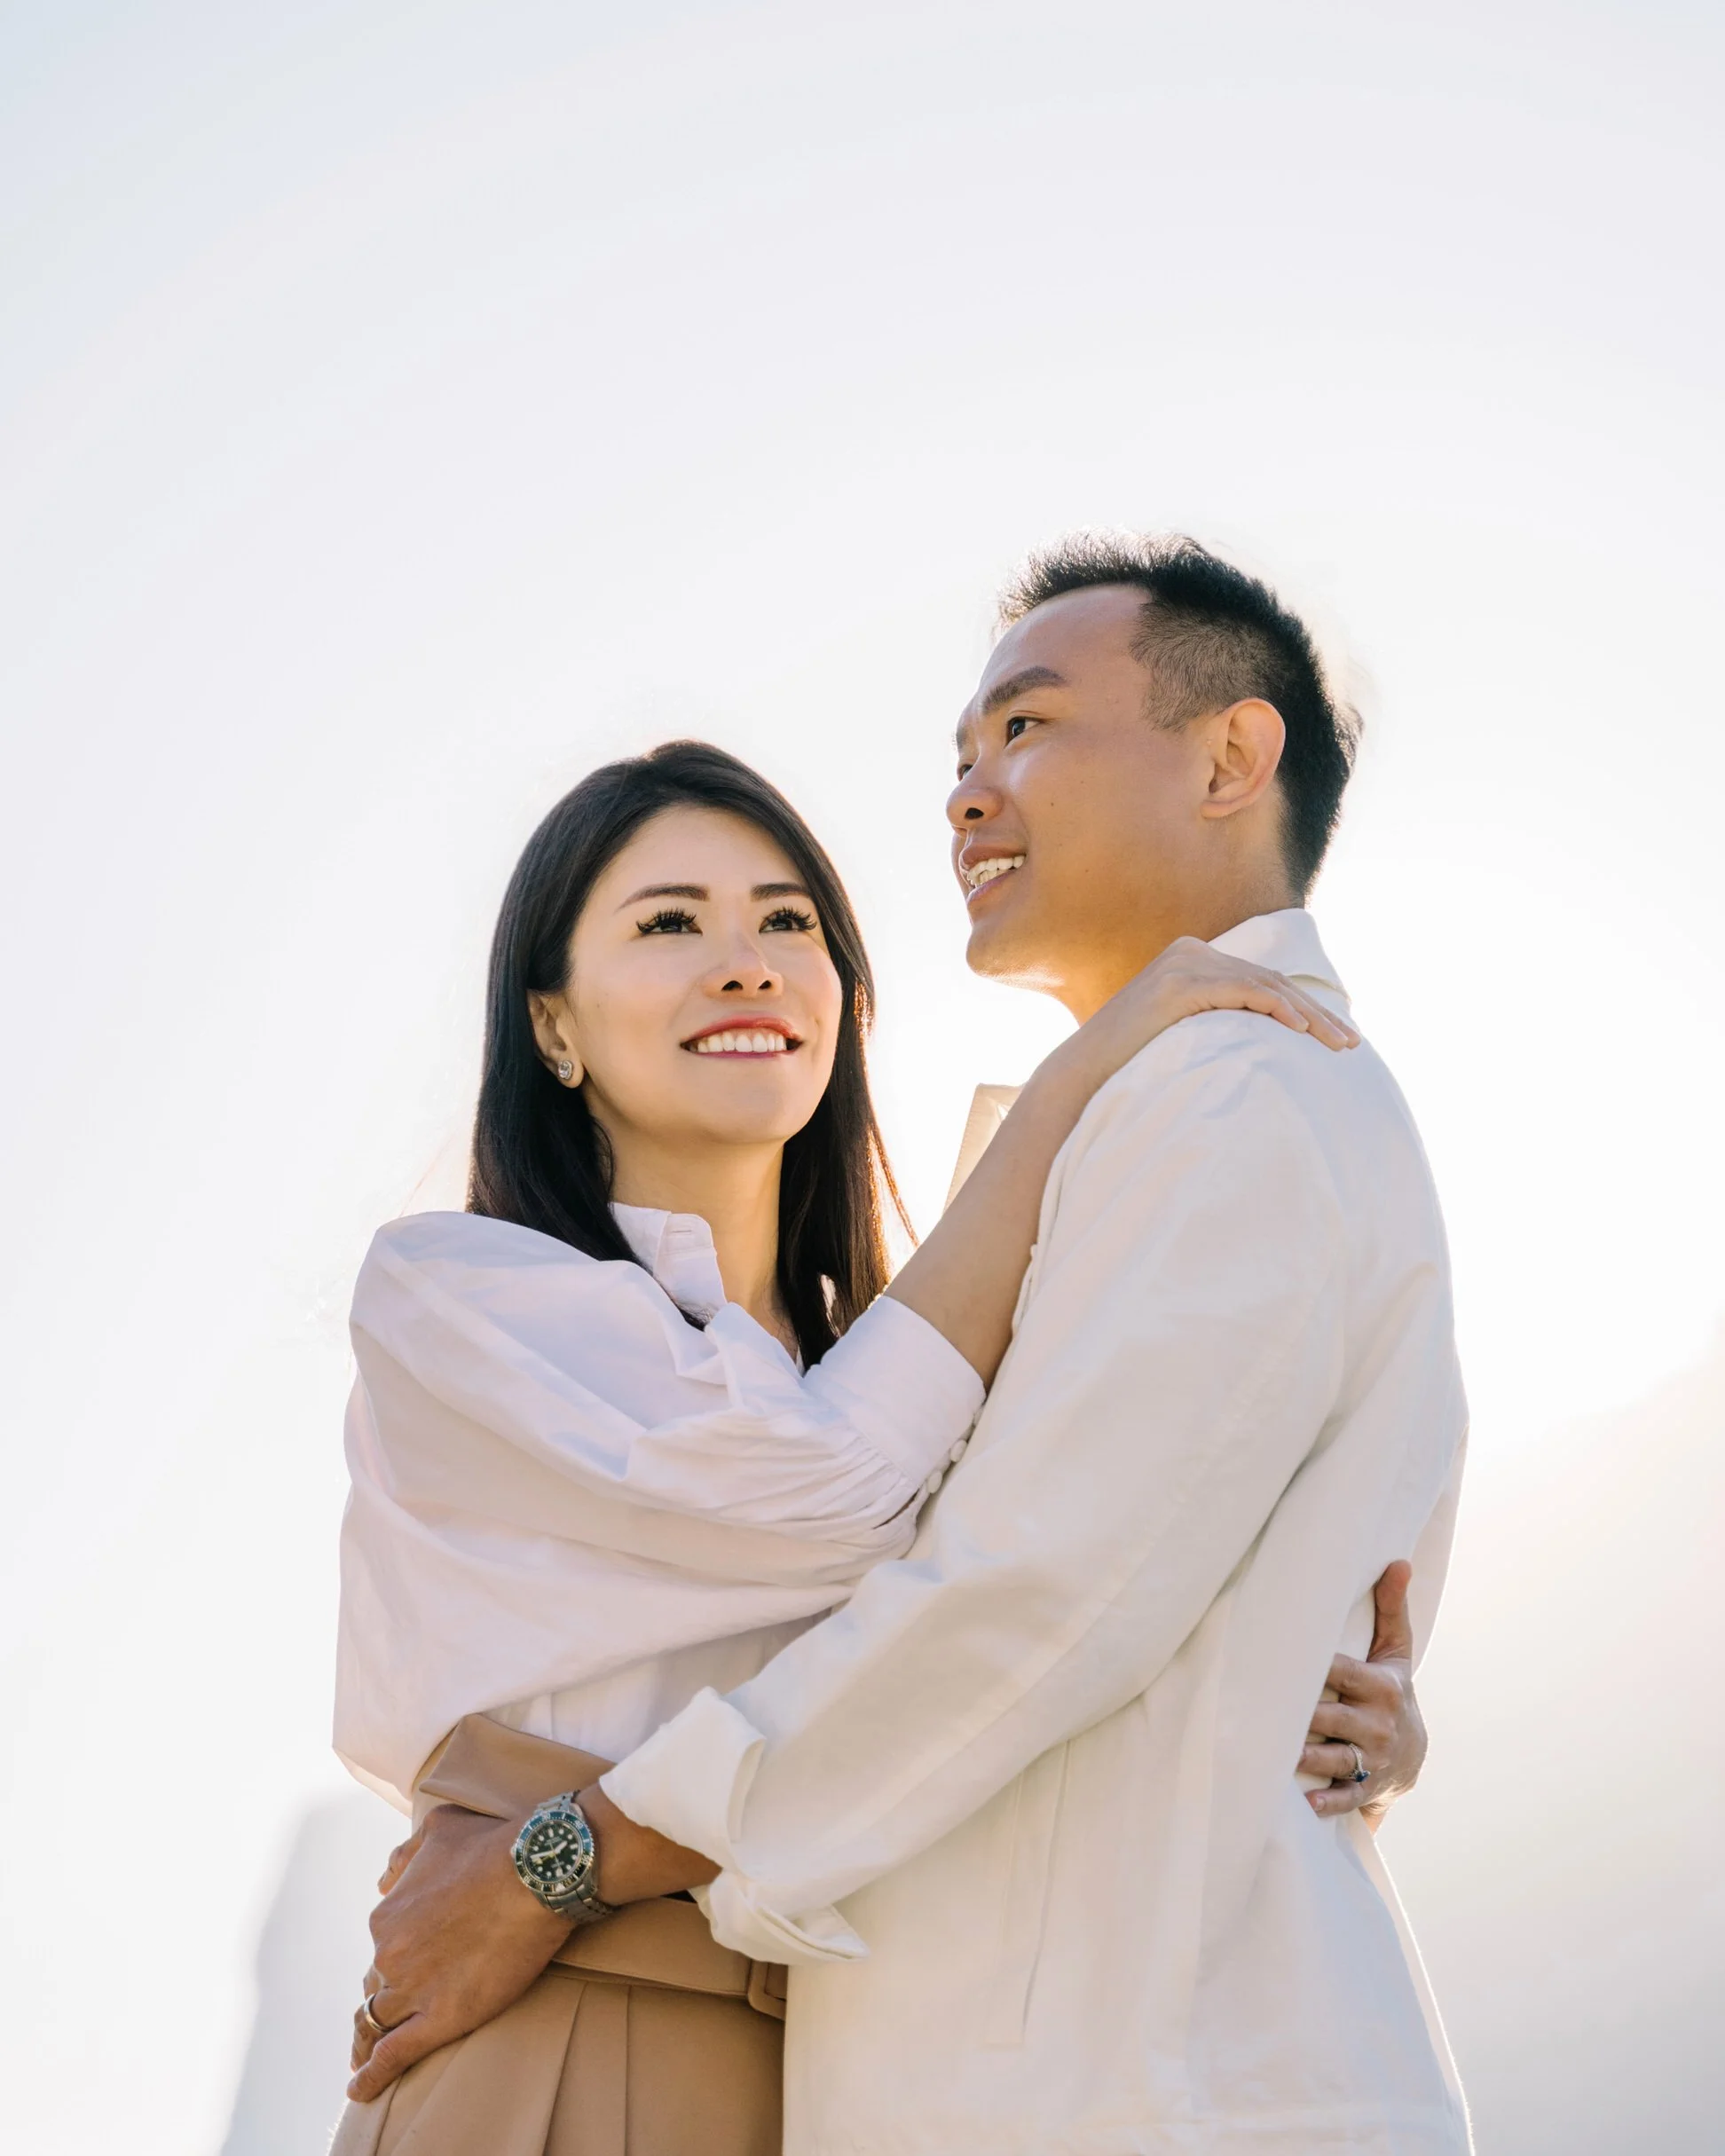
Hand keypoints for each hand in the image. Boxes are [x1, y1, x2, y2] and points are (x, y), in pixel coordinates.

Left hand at [347, 1803, 571, 2102]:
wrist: (536, 1872)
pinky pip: (392, 2057)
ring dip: (371, 2039)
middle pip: (379, 1986)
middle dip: (387, 1995)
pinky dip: (372, 2077)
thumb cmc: (494, 1845)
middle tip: (402, 2007)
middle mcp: (390, 1954)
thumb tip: (383, 1880)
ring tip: (367, 2058)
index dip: (397, 1957)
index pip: (383, 1948)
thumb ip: (406, 1855)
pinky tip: (362, 2090)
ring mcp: (411, 1989)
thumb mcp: (440, 1828)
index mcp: (387, 1915)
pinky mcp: (439, 2019)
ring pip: (378, 2024)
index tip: (413, 1962)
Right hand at [1060, 936, 1359, 1095]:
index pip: (1262, 980)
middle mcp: (1188, 952)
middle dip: (1316, 1014)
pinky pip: (1240, 991)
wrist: (1082, 1077)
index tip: (1337, 1037)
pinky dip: (1275, 1008)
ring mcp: (1182, 965)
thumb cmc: (1132, 1067)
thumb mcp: (1184, 1036)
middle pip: (1269, 979)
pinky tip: (1300, 1030)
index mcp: (1191, 958)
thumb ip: (1217, 1023)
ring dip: (1307, 1016)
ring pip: (1263, 984)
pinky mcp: (1177, 984)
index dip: (1306, 1007)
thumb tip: (1264, 1045)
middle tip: (1350, 1045)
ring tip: (1337, 1045)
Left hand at [1301, 1559, 1425, 1825]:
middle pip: (1333, 1716)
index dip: (1316, 1667)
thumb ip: (1391, 1610)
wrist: (1414, 1756)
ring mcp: (1371, 1759)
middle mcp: (1377, 1723)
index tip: (1283, 1657)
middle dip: (1303, 1715)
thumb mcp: (1395, 1653)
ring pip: (1337, 1757)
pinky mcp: (1367, 1789)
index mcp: (1381, 1686)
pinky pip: (1347, 1798)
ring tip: (1280, 1755)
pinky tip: (1306, 1804)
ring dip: (1309, 1758)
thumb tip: (1399, 1560)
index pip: (1343, 1672)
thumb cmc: (1391, 1692)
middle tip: (1264, 1708)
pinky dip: (1328, 1802)